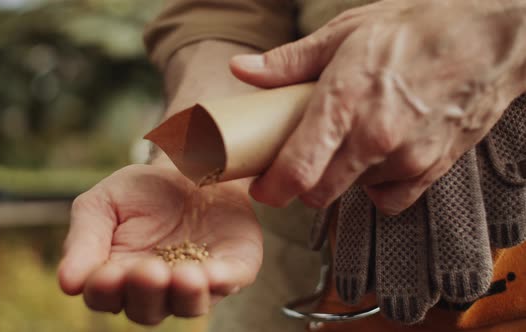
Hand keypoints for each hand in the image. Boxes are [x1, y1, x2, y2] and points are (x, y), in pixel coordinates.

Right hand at [57, 164, 261, 324]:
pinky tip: (214, 272)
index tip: (106, 274)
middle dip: (146, 293)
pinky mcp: (232, 268)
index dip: (105, 290)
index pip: (105, 296)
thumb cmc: (141, 190)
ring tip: (183, 277)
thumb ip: (85, 238)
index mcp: (118, 275)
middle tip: (148, 270)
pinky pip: (229, 282)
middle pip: (147, 310)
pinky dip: (222, 280)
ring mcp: (196, 282)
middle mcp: (157, 288)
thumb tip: (67, 283)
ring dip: (185, 294)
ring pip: (189, 305)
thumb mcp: (104, 203)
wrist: (190, 164)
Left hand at [231, 0, 525, 213]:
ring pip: (352, 193)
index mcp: (343, 103)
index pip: (296, 170)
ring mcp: (405, 158)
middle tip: (299, 165)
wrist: (486, 38)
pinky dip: (376, 186)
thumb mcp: (344, 34)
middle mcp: (373, 138)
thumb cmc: (414, 30)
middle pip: (319, 193)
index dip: (272, 189)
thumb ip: (289, 62)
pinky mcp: (431, 170)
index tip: (263, 188)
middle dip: (302, 186)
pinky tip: (378, 158)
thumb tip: (242, 71)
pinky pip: (390, 198)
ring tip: (348, 145)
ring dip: (341, 178)